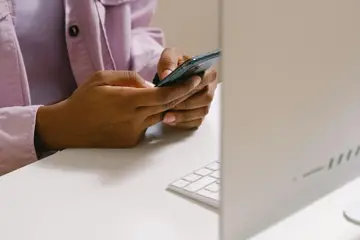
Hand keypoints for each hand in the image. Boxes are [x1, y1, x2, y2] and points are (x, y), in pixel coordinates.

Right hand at [35, 70, 200, 148]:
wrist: (68, 128)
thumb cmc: (83, 100)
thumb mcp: (102, 78)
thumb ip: (130, 78)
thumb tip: (151, 85)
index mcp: (125, 101)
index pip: (162, 95)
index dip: (181, 88)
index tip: (194, 80)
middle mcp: (132, 119)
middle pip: (166, 106)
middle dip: (182, 95)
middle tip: (193, 85)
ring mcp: (133, 133)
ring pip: (159, 116)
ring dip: (168, 105)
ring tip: (175, 94)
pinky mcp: (131, 142)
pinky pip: (148, 126)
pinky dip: (151, 115)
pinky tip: (147, 109)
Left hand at [157, 48, 217, 128]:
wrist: (169, 76)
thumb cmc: (173, 65)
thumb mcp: (170, 57)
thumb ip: (168, 62)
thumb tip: (167, 74)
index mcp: (206, 72)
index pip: (206, 80)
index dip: (192, 87)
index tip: (176, 90)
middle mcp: (209, 88)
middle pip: (205, 99)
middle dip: (186, 104)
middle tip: (169, 105)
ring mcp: (204, 103)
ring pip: (200, 113)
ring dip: (183, 116)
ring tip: (166, 116)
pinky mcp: (198, 114)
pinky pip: (195, 122)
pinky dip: (183, 123)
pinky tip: (170, 121)